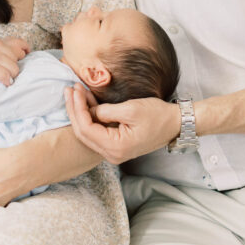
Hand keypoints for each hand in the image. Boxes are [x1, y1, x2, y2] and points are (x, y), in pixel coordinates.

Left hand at [63, 83, 180, 163]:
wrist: (175, 124)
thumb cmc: (157, 115)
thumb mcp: (130, 109)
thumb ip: (106, 111)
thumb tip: (89, 109)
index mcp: (115, 147)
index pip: (86, 128)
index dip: (77, 108)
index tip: (76, 89)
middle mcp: (112, 154)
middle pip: (83, 133)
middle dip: (74, 110)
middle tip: (69, 90)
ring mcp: (113, 152)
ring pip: (88, 133)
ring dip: (80, 113)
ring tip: (75, 93)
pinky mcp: (116, 146)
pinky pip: (97, 133)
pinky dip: (90, 117)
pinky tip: (86, 102)